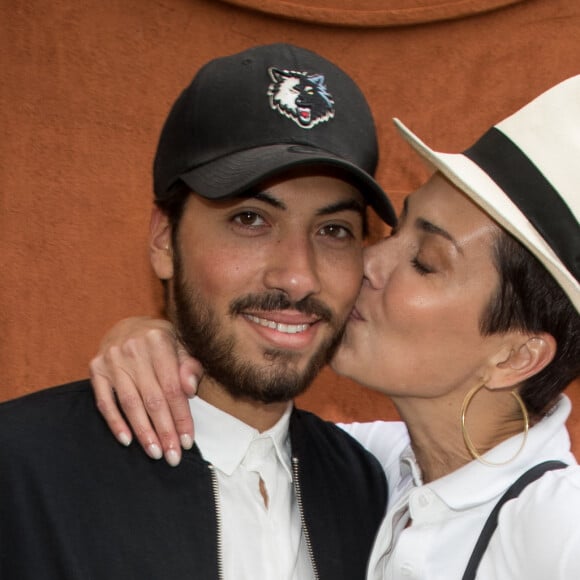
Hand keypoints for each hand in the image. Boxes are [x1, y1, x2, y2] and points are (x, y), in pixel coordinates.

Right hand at [89, 316, 201, 465]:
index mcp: (158, 340)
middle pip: (152, 399)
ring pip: (130, 404)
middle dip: (164, 431)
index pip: (172, 388)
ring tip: (155, 452)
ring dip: (143, 432)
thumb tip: (190, 389)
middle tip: (172, 456)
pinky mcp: (96, 369)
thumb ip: (189, 366)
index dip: (181, 416)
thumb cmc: (161, 342)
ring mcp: (112, 359)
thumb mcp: (181, 346)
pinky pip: (104, 402)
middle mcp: (133, 349)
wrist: (129, 326)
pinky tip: (127, 440)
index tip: (188, 441)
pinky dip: (115, 423)